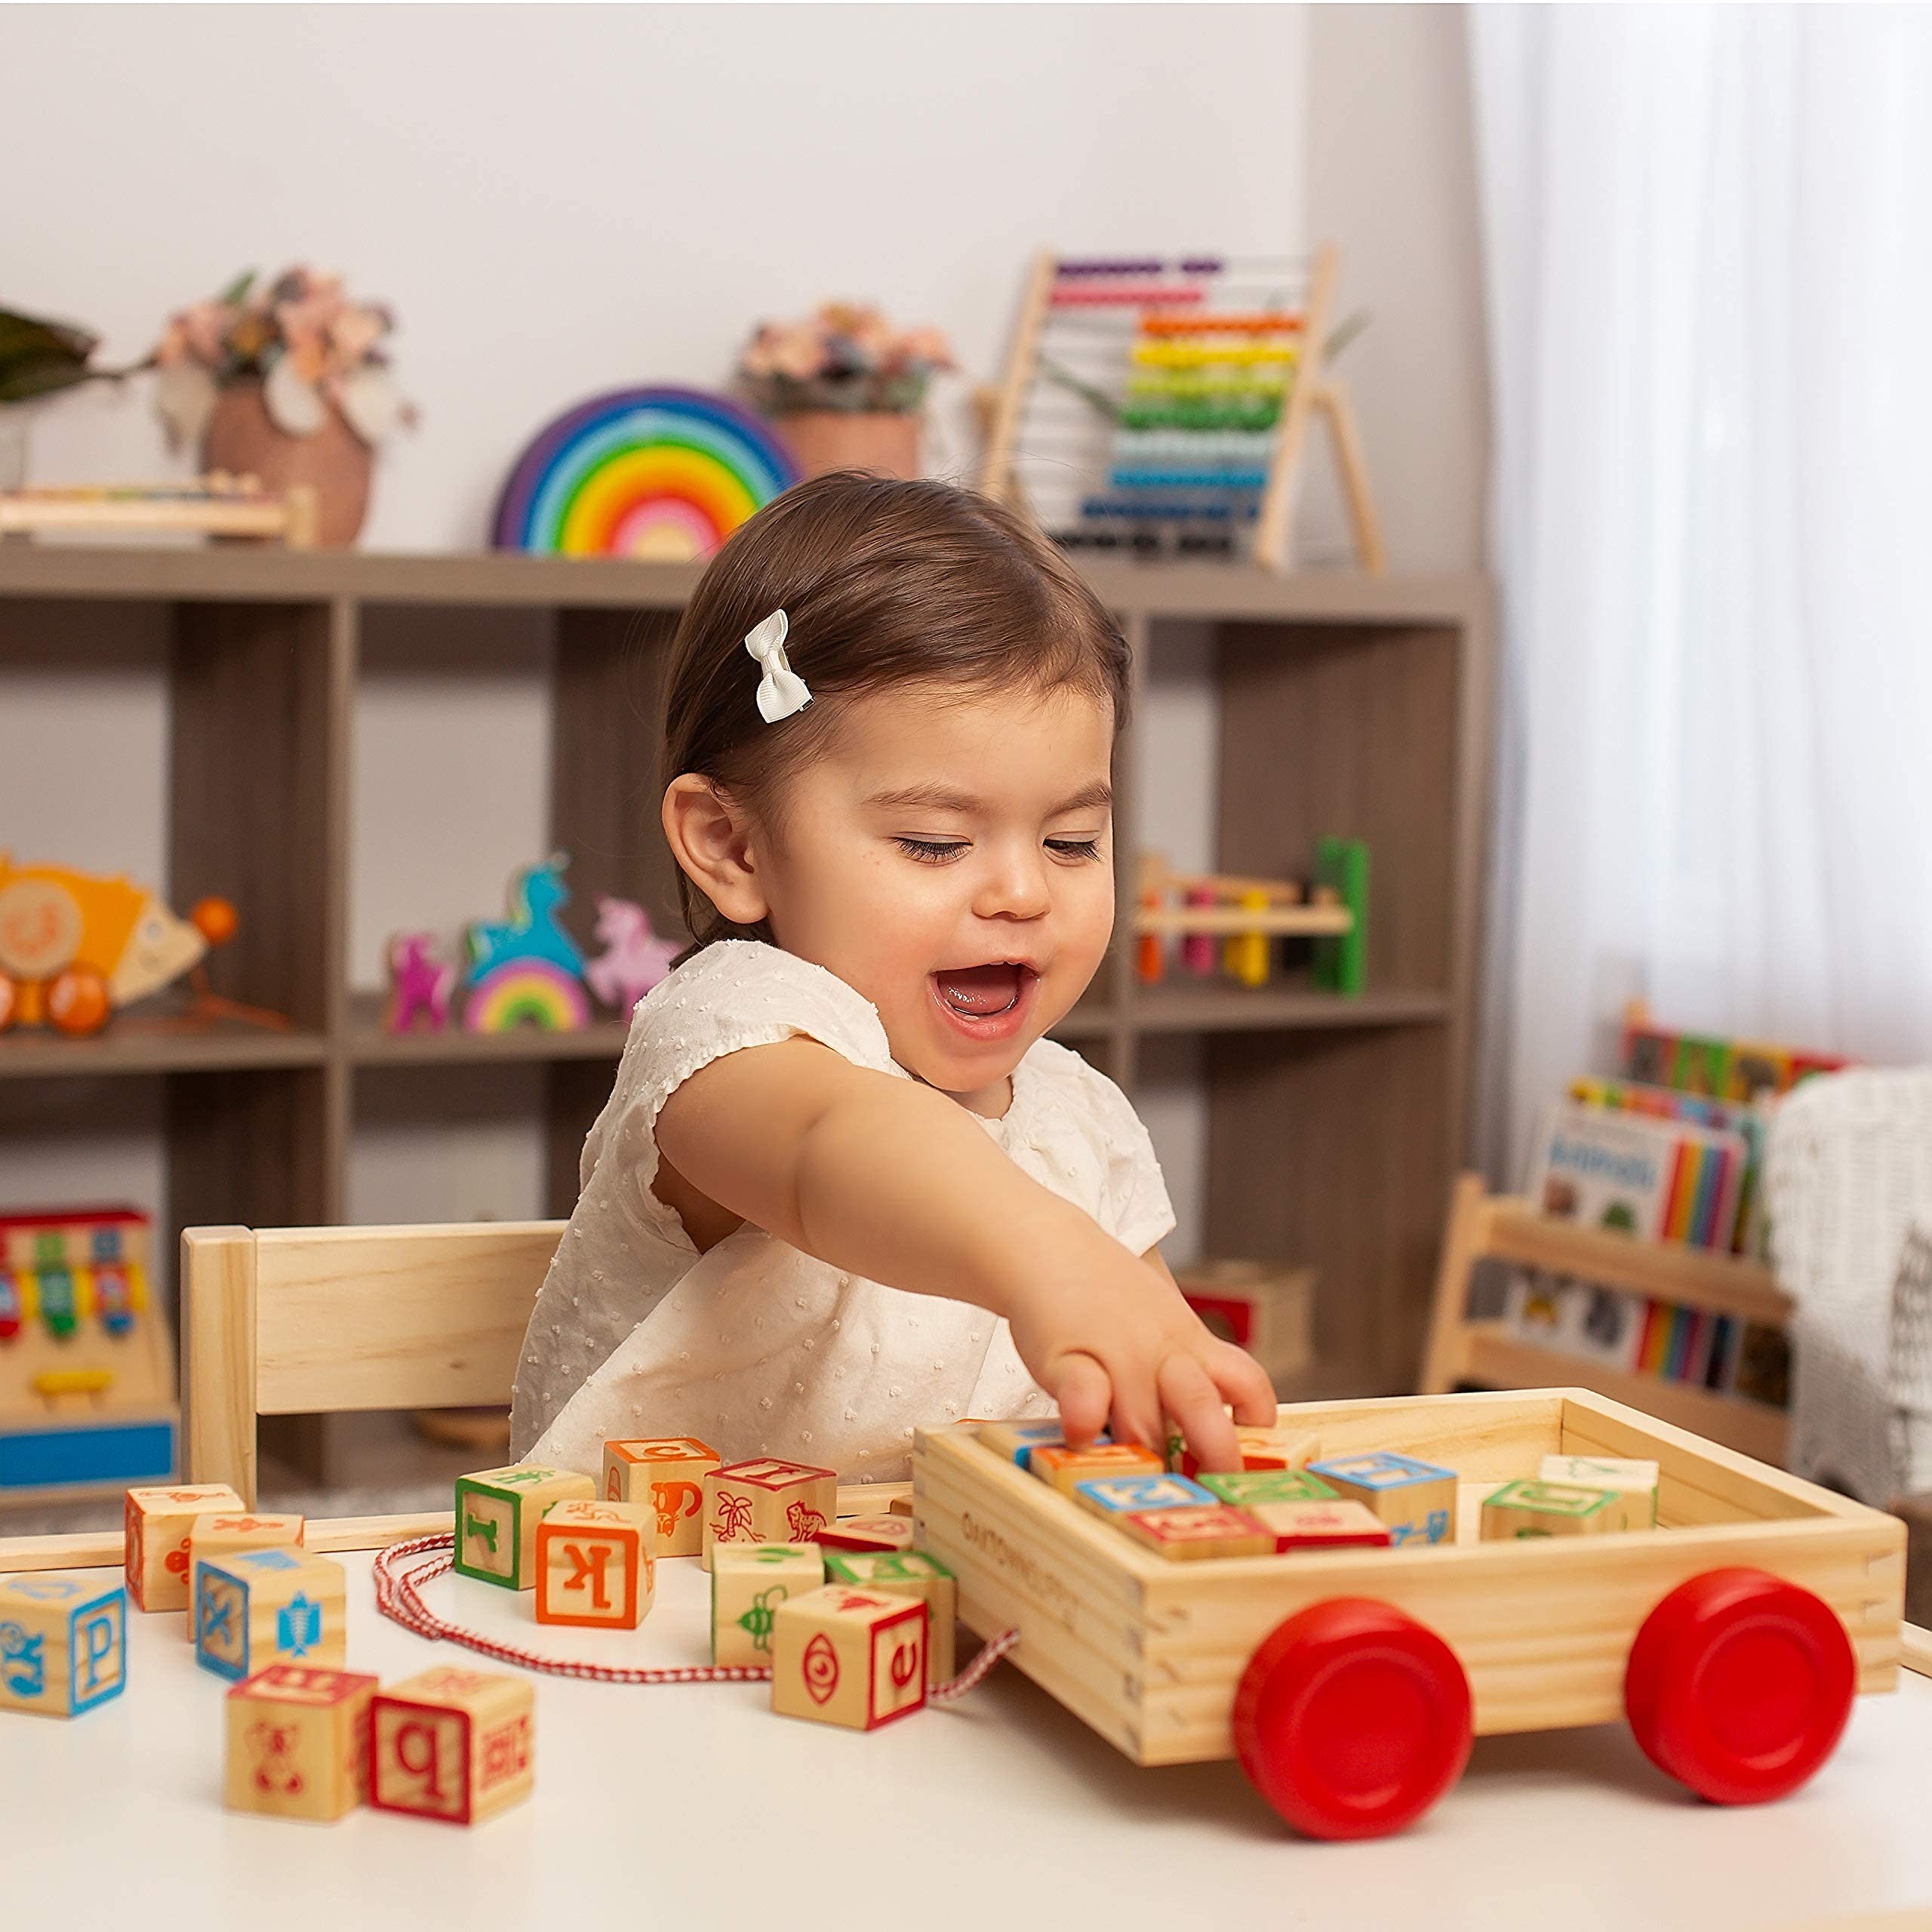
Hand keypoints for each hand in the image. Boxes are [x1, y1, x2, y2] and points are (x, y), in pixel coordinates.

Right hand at [999, 1226, 1277, 1473]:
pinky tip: (1083, 1437)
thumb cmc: (1107, 1296)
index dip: (1255, 1422)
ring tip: (1144, 1483)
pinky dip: (1087, 1421)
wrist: (1049, 1245)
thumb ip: (1184, 1372)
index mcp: (1191, 1345)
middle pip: (1202, 1408)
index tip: (1251, 1455)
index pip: (1246, 1384)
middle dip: (1212, 1456)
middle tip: (1208, 1491)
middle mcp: (1161, 1353)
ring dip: (1147, 1457)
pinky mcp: (1066, 1359)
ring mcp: (1115, 1355)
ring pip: (1144, 1420)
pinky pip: (1084, 1395)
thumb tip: (1204, 1432)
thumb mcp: (1163, 1323)